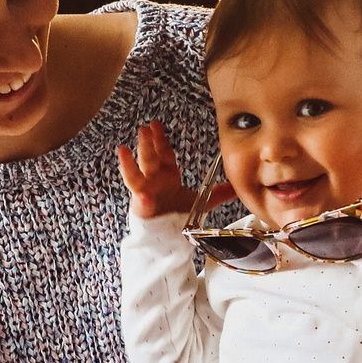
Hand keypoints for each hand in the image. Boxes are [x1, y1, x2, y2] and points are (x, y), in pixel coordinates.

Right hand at [116, 121, 231, 219]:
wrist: (169, 238)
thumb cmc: (179, 217)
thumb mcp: (202, 201)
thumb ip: (220, 193)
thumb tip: (238, 185)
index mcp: (167, 176)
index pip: (164, 154)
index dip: (160, 139)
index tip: (155, 124)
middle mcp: (154, 182)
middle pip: (150, 159)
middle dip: (147, 144)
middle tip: (145, 129)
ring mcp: (145, 194)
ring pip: (136, 176)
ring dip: (130, 164)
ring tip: (123, 149)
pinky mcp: (142, 210)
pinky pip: (141, 204)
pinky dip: (143, 201)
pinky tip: (143, 196)